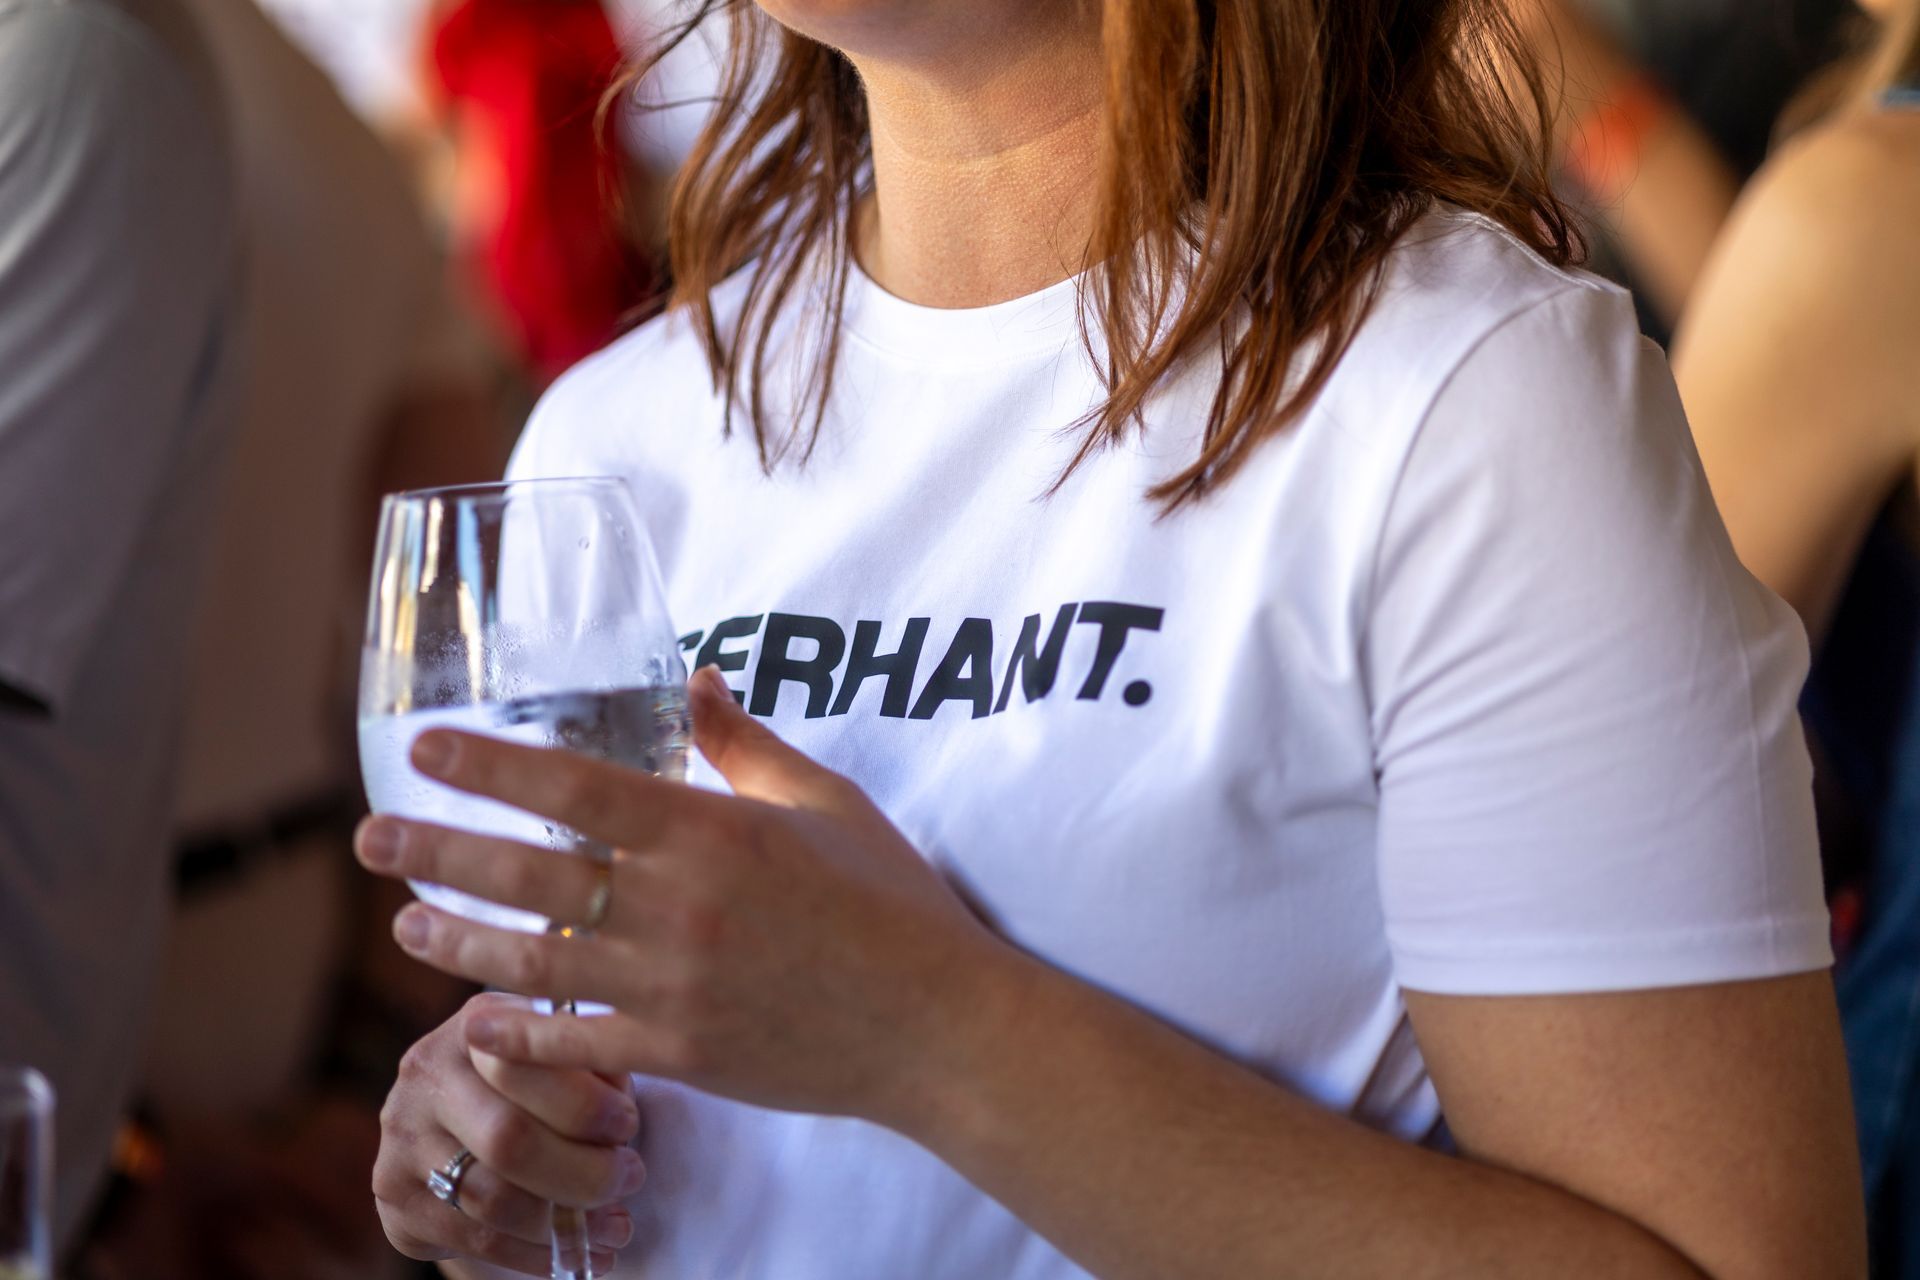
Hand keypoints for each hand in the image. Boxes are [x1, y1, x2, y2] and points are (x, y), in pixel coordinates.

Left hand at [354, 665, 1006, 1127]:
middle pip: (528, 875)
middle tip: (369, 838)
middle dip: (437, 852)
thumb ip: (746, 745)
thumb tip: (697, 684)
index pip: (574, 788)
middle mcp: (676, 907)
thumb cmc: (890, 901)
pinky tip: (474, 1022)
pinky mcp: (680, 1054)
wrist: (936, 1024)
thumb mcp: (825, 801)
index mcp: (710, 832)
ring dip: (456, 944)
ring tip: (405, 929)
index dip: (490, 765)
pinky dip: (518, 1034)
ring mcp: (672, 987)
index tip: (425, 748)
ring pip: (533, 964)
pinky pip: (575, 1044)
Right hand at [371, 993, 646, 1275]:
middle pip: (507, 1139)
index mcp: (477, 1026)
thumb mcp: (563, 1052)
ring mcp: (401, 1137)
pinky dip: (534, 1255)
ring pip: (491, 1199)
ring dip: (564, 1223)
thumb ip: (592, 1067)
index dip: (585, 1104)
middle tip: (629, 1180)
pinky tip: (575, 1255)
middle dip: (583, 1172)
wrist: (460, 1114)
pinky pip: (473, 1240)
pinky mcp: (394, 1196)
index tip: (627, 1127)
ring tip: (615, 1227)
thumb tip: (620, 1117)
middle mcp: (426, 1074)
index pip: (524, 1064)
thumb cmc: (538, 1078)